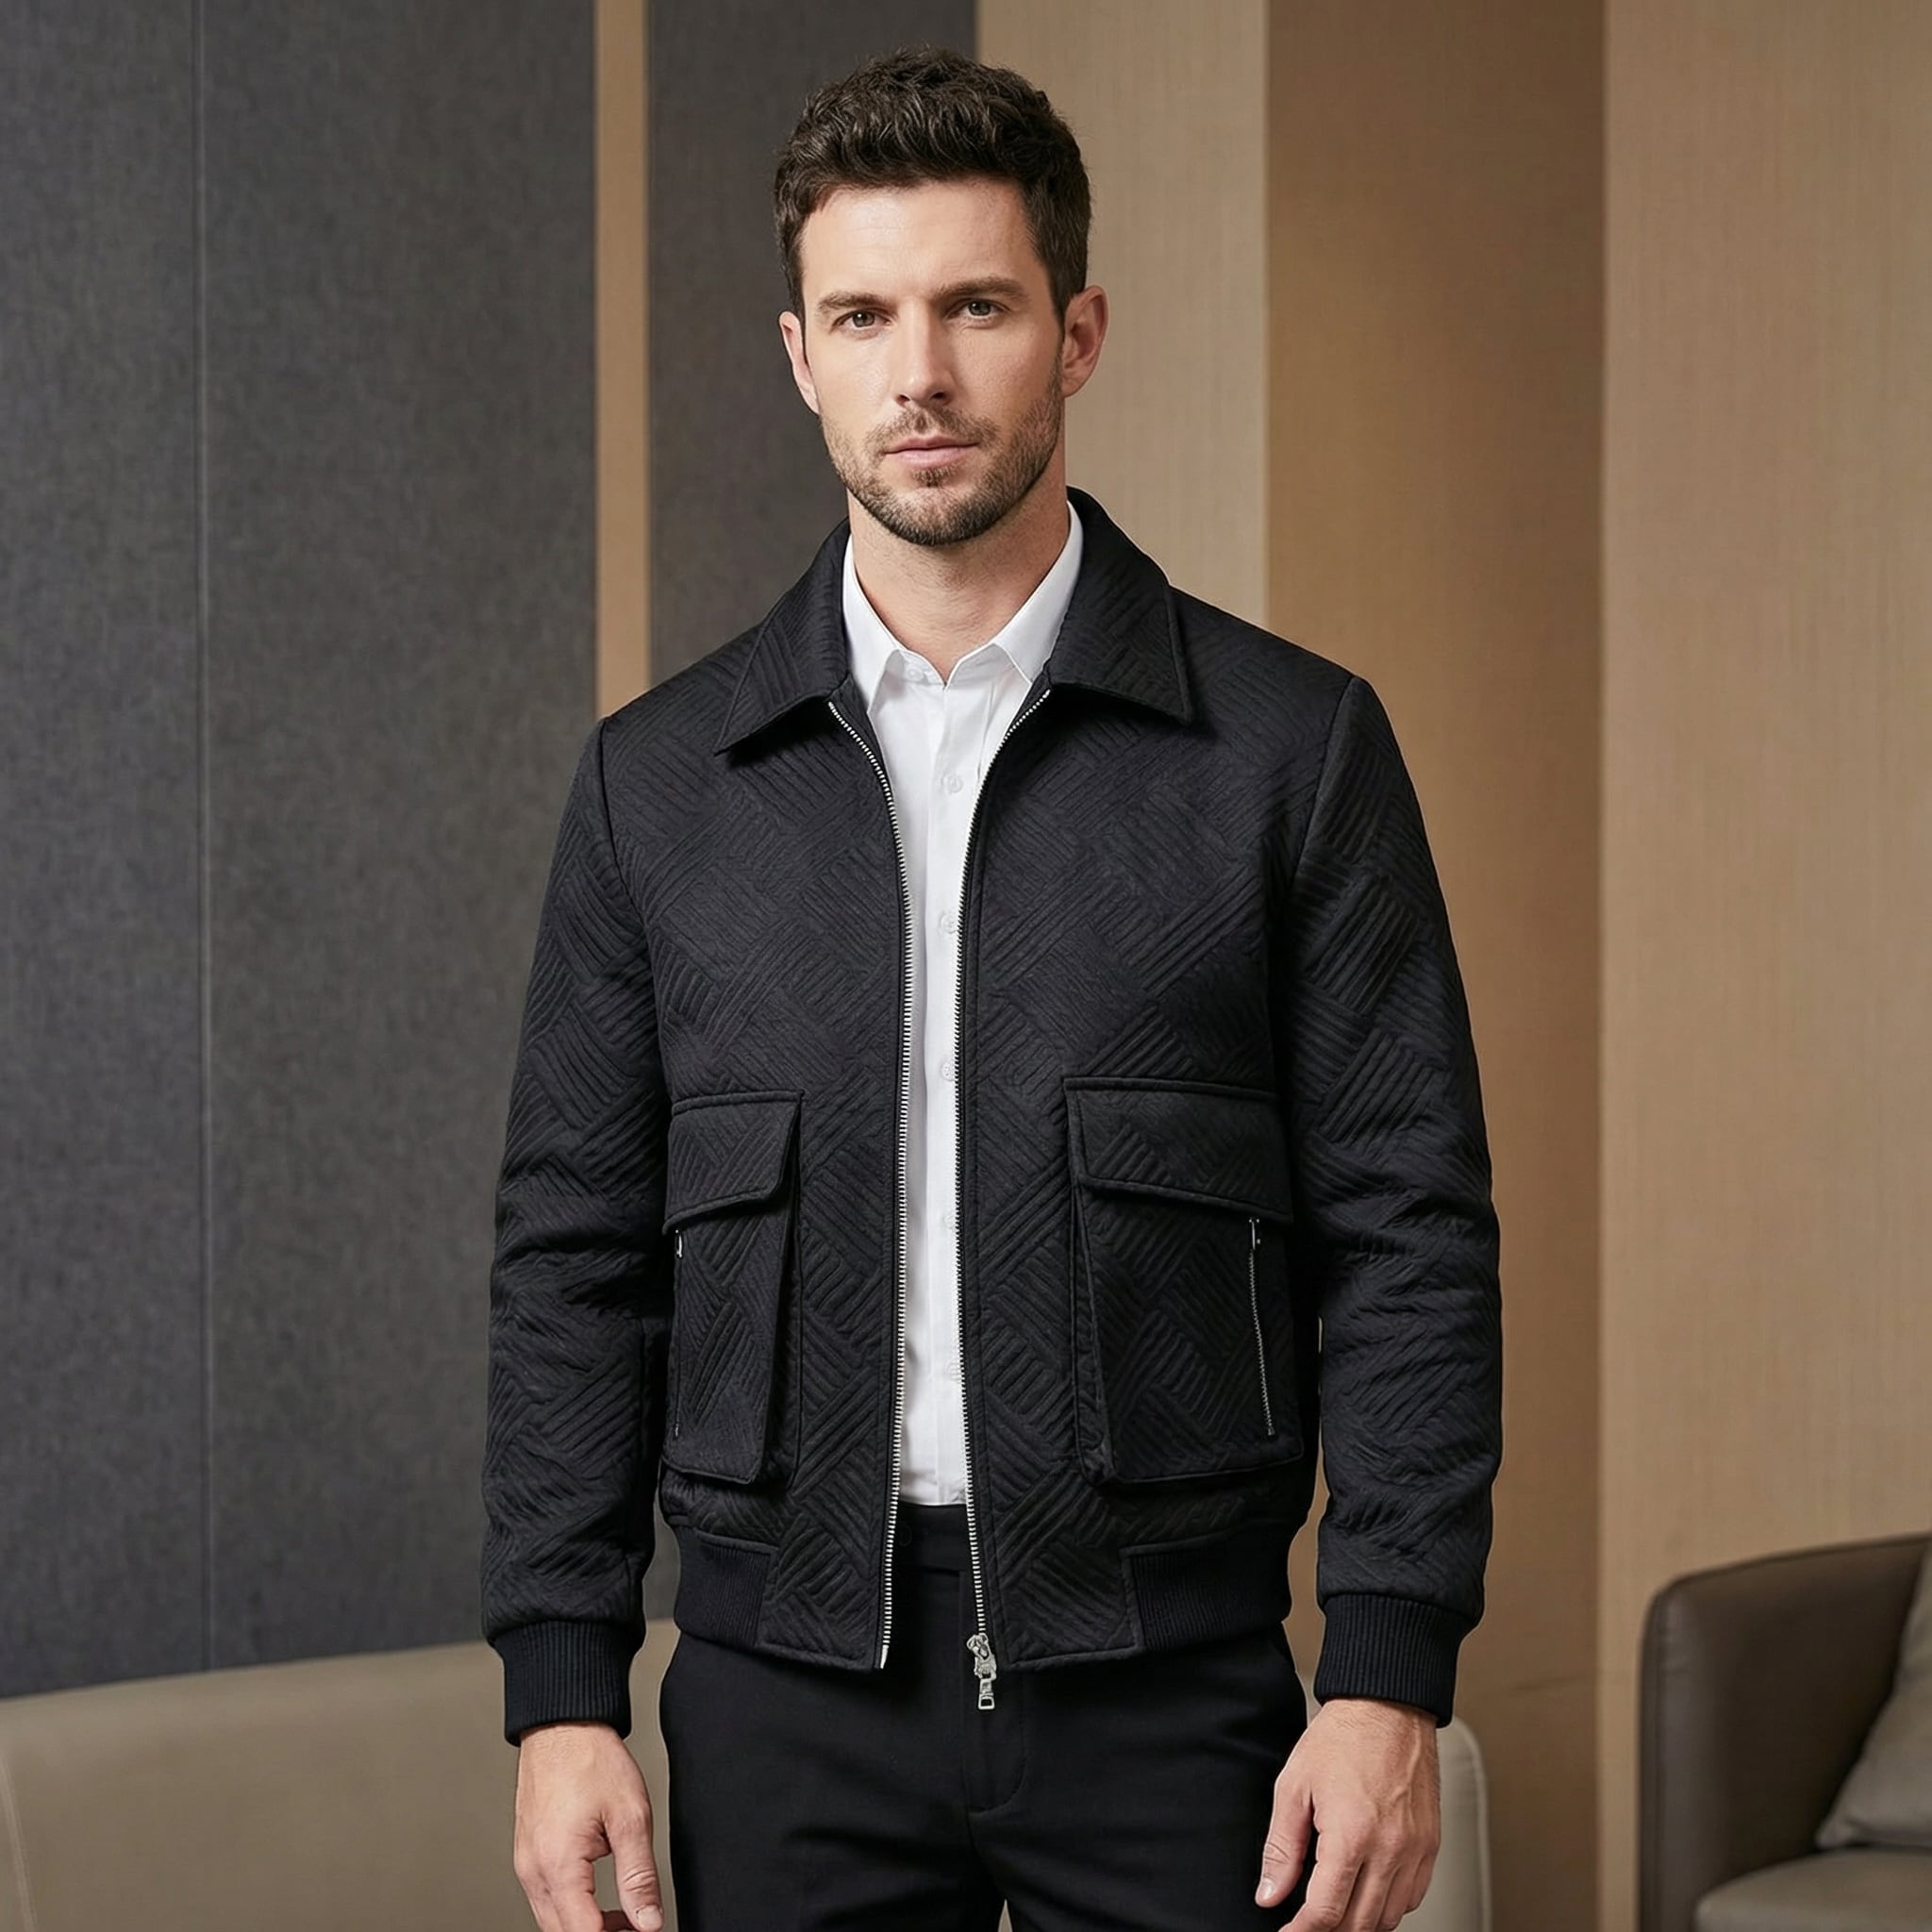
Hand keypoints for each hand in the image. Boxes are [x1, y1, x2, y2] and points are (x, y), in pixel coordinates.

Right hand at [511, 1719, 665, 1931]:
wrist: (562, 1725)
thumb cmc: (591, 1759)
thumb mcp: (630, 1816)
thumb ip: (639, 1876)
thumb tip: (649, 1920)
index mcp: (558, 1865)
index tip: (641, 1931)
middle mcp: (534, 1870)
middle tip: (636, 1926)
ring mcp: (526, 1863)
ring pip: (552, 1920)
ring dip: (586, 1925)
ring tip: (624, 1916)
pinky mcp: (527, 1854)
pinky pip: (546, 1898)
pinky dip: (572, 1907)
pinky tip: (597, 1897)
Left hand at [1254, 1696, 1440, 1930]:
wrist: (1387, 1706)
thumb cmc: (1341, 1739)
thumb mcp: (1294, 1787)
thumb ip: (1281, 1848)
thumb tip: (1270, 1894)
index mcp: (1351, 1836)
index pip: (1326, 1912)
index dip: (1301, 1931)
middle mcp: (1390, 1849)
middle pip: (1359, 1924)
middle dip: (1329, 1930)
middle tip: (1307, 1922)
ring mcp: (1416, 1850)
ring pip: (1389, 1917)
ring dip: (1360, 1923)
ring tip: (1335, 1910)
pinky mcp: (1431, 1844)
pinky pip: (1413, 1897)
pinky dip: (1389, 1907)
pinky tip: (1368, 1893)